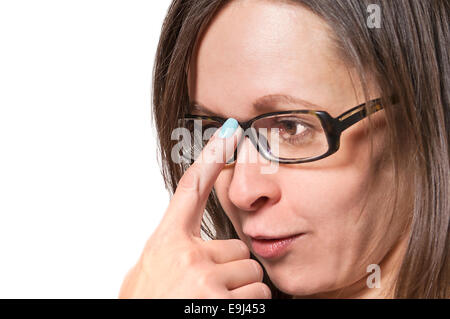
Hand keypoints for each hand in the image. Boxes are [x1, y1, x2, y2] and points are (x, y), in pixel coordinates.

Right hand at [118, 121, 270, 298]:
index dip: (210, 158)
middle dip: (231, 270)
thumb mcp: (145, 276)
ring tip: (213, 305)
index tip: (228, 134)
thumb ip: (166, 254)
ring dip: (241, 292)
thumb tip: (181, 241)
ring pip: (253, 275)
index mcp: (165, 245)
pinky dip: (248, 307)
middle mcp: (186, 257)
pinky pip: (259, 297)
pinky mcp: (224, 306)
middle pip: (238, 249)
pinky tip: (222, 312)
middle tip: (208, 290)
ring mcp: (206, 281)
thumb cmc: (144, 305)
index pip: (191, 189)